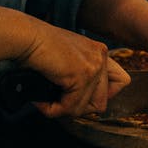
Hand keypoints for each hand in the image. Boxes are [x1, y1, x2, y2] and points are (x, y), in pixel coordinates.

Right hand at [15, 24, 129, 118]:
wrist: (25, 37)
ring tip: (46, 102)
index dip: (104, 95)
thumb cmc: (37, 47)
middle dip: (78, 107)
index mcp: (99, 51)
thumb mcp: (67, 57)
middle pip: (102, 101)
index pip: (121, 82)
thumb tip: (83, 104)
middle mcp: (101, 56)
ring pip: (85, 108)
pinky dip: (53, 109)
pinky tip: (41, 101)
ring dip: (64, 110)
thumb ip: (81, 73)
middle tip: (58, 102)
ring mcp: (93, 66)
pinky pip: (70, 107)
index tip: (81, 96)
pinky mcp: (81, 75)